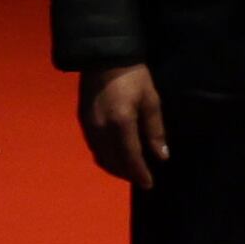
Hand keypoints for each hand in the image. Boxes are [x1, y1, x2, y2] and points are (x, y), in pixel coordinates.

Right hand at [76, 63, 168, 186]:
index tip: (148, 184)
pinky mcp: (83, 121)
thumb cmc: (134, 78)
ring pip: (100, 156)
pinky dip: (105, 156)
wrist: (104, 58)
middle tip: (142, 179)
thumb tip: (161, 156)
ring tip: (131, 171)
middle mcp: (100, 128)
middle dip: (127, 173)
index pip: (130, 157)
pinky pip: (94, 147)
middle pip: (112, 161)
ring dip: (115, 167)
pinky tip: (117, 156)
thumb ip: (155, 131)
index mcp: (120, 123)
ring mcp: (88, 125)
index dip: (139, 173)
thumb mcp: (151, 101)